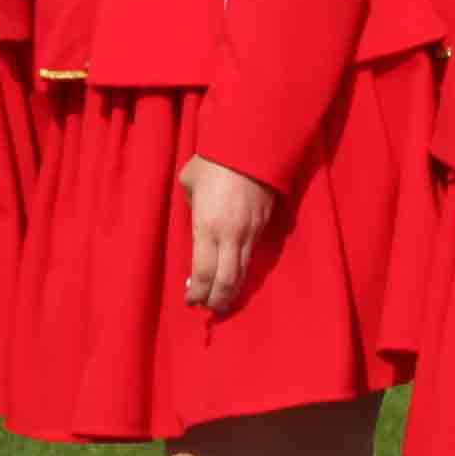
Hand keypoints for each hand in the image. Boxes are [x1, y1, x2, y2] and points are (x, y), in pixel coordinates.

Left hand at [180, 156, 280, 314]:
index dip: (197, 293)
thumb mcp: (190, 183)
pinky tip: (235, 275)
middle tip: (208, 309)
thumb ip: (191, 205)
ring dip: (232, 291)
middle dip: (216, 301)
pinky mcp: (264, 228)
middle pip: (226, 282)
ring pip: (243, 274)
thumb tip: (195, 214)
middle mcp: (230, 237)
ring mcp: (250, 234)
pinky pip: (252, 258)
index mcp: (207, 228)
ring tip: (222, 301)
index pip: (202, 274)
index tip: (190, 300)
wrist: (253, 147)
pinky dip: (243, 272)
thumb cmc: (214, 161)